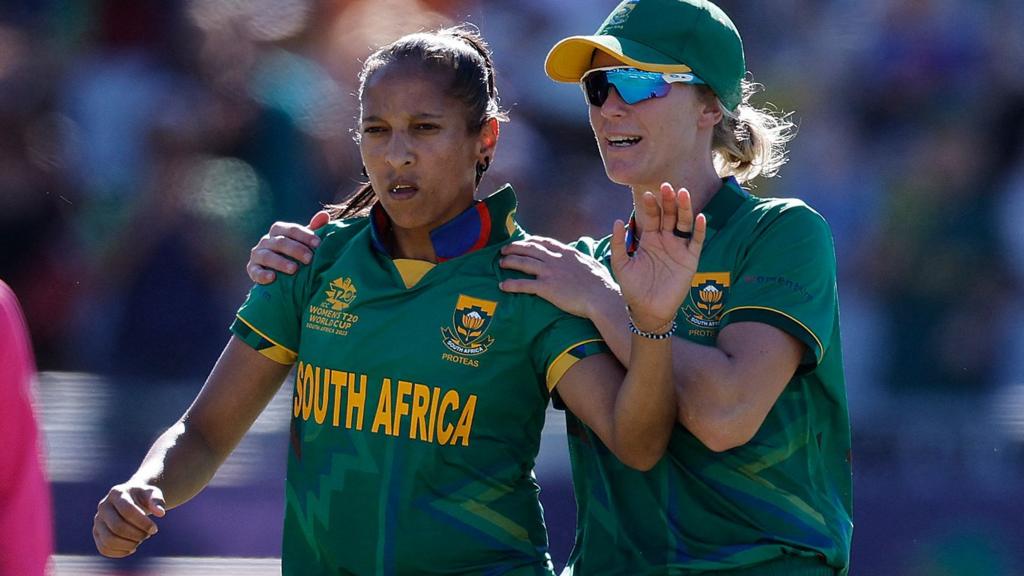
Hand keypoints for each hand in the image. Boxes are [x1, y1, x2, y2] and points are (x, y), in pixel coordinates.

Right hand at [93, 483, 166, 557]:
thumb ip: (157, 501)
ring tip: (140, 541)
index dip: (142, 523)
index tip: (154, 529)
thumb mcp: (153, 494)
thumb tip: (161, 513)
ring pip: (109, 540)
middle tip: (148, 535)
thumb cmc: (144, 496)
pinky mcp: (97, 533)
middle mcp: (103, 506)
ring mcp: (98, 520)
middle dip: (136, 535)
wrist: (132, 498)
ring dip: (128, 545)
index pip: (127, 511)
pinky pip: (103, 548)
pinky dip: (119, 552)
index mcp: (117, 493)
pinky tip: (132, 548)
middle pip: (117, 527)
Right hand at [247, 211, 328, 283]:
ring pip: (267, 256)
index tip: (318, 244)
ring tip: (294, 269)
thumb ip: (315, 228)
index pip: (291, 230)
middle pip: (280, 242)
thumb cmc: (295, 253)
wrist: (278, 273)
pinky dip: (263, 274)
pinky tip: (272, 277)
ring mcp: (257, 254)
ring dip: (280, 262)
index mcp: (279, 230)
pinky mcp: (252, 269)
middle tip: (309, 258)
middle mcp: (266, 240)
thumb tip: (324, 215)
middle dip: (296, 250)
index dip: (305, 235)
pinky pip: (255, 271)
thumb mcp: (304, 241)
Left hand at [499, 236, 619, 317]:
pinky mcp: (546, 288)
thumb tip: (582, 258)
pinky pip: (524, 284)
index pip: (544, 242)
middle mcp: (556, 259)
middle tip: (504, 250)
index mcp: (567, 253)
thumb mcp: (592, 264)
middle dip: (515, 247)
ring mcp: (550, 272)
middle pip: (530, 249)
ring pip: (523, 262)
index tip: (523, 241)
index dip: (530, 241)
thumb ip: (581, 259)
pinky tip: (503, 286)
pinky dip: (511, 284)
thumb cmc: (602, 284)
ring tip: (500, 263)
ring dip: (510, 261)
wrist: (601, 297)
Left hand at [612, 183, 705, 331]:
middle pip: (669, 215)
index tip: (647, 194)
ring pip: (684, 223)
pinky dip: (699, 229)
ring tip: (683, 194)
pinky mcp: (690, 259)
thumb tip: (616, 221)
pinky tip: (699, 216)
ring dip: (684, 208)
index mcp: (649, 239)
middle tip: (667, 186)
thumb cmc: (633, 288)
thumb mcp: (621, 265)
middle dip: (668, 201)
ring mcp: (679, 248)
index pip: (652, 216)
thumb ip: (618, 244)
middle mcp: (665, 240)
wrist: (647, 310)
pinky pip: (697, 241)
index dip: (651, 205)